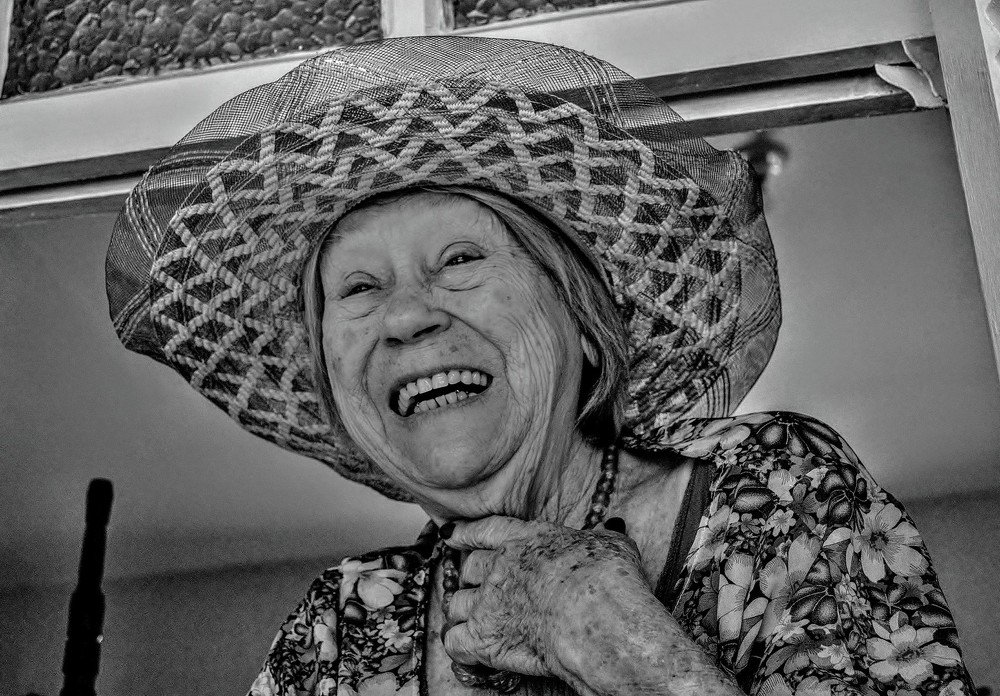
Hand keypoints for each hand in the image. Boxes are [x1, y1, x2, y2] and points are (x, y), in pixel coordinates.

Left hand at [440, 516, 651, 683]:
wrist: (595, 615)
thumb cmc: (609, 579)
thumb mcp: (610, 544)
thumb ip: (600, 538)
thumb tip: (610, 535)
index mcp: (528, 538)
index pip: (487, 530)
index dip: (466, 533)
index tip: (452, 535)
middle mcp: (501, 565)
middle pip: (469, 568)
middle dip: (471, 578)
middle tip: (480, 588)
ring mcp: (488, 601)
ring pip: (458, 604)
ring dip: (465, 613)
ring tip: (476, 622)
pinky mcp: (483, 638)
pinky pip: (454, 641)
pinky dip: (460, 647)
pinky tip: (470, 650)